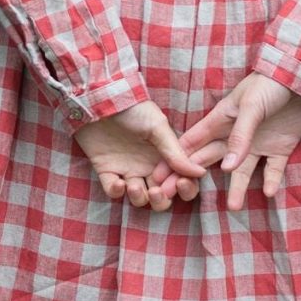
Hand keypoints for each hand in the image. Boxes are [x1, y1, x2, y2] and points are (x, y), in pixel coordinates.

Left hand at [75, 99, 206, 209]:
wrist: (100, 100)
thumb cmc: (133, 109)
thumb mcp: (157, 127)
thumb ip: (176, 152)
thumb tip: (201, 172)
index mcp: (165, 156)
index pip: (181, 180)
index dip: (185, 188)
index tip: (181, 183)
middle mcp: (148, 166)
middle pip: (162, 195)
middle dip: (162, 200)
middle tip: (156, 191)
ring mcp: (127, 170)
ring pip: (139, 198)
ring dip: (139, 198)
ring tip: (134, 186)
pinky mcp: (106, 171)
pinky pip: (113, 191)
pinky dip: (116, 192)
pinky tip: (118, 182)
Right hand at [150, 71, 300, 210]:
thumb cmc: (270, 83)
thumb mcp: (251, 107)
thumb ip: (239, 137)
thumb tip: (226, 169)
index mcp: (221, 120)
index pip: (193, 143)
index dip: (176, 160)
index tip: (160, 178)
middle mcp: (235, 135)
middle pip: (209, 160)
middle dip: (193, 179)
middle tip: (178, 198)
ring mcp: (257, 143)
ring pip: (241, 171)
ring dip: (236, 188)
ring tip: (233, 208)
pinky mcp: (280, 148)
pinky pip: (273, 169)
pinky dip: (270, 180)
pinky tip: (268, 193)